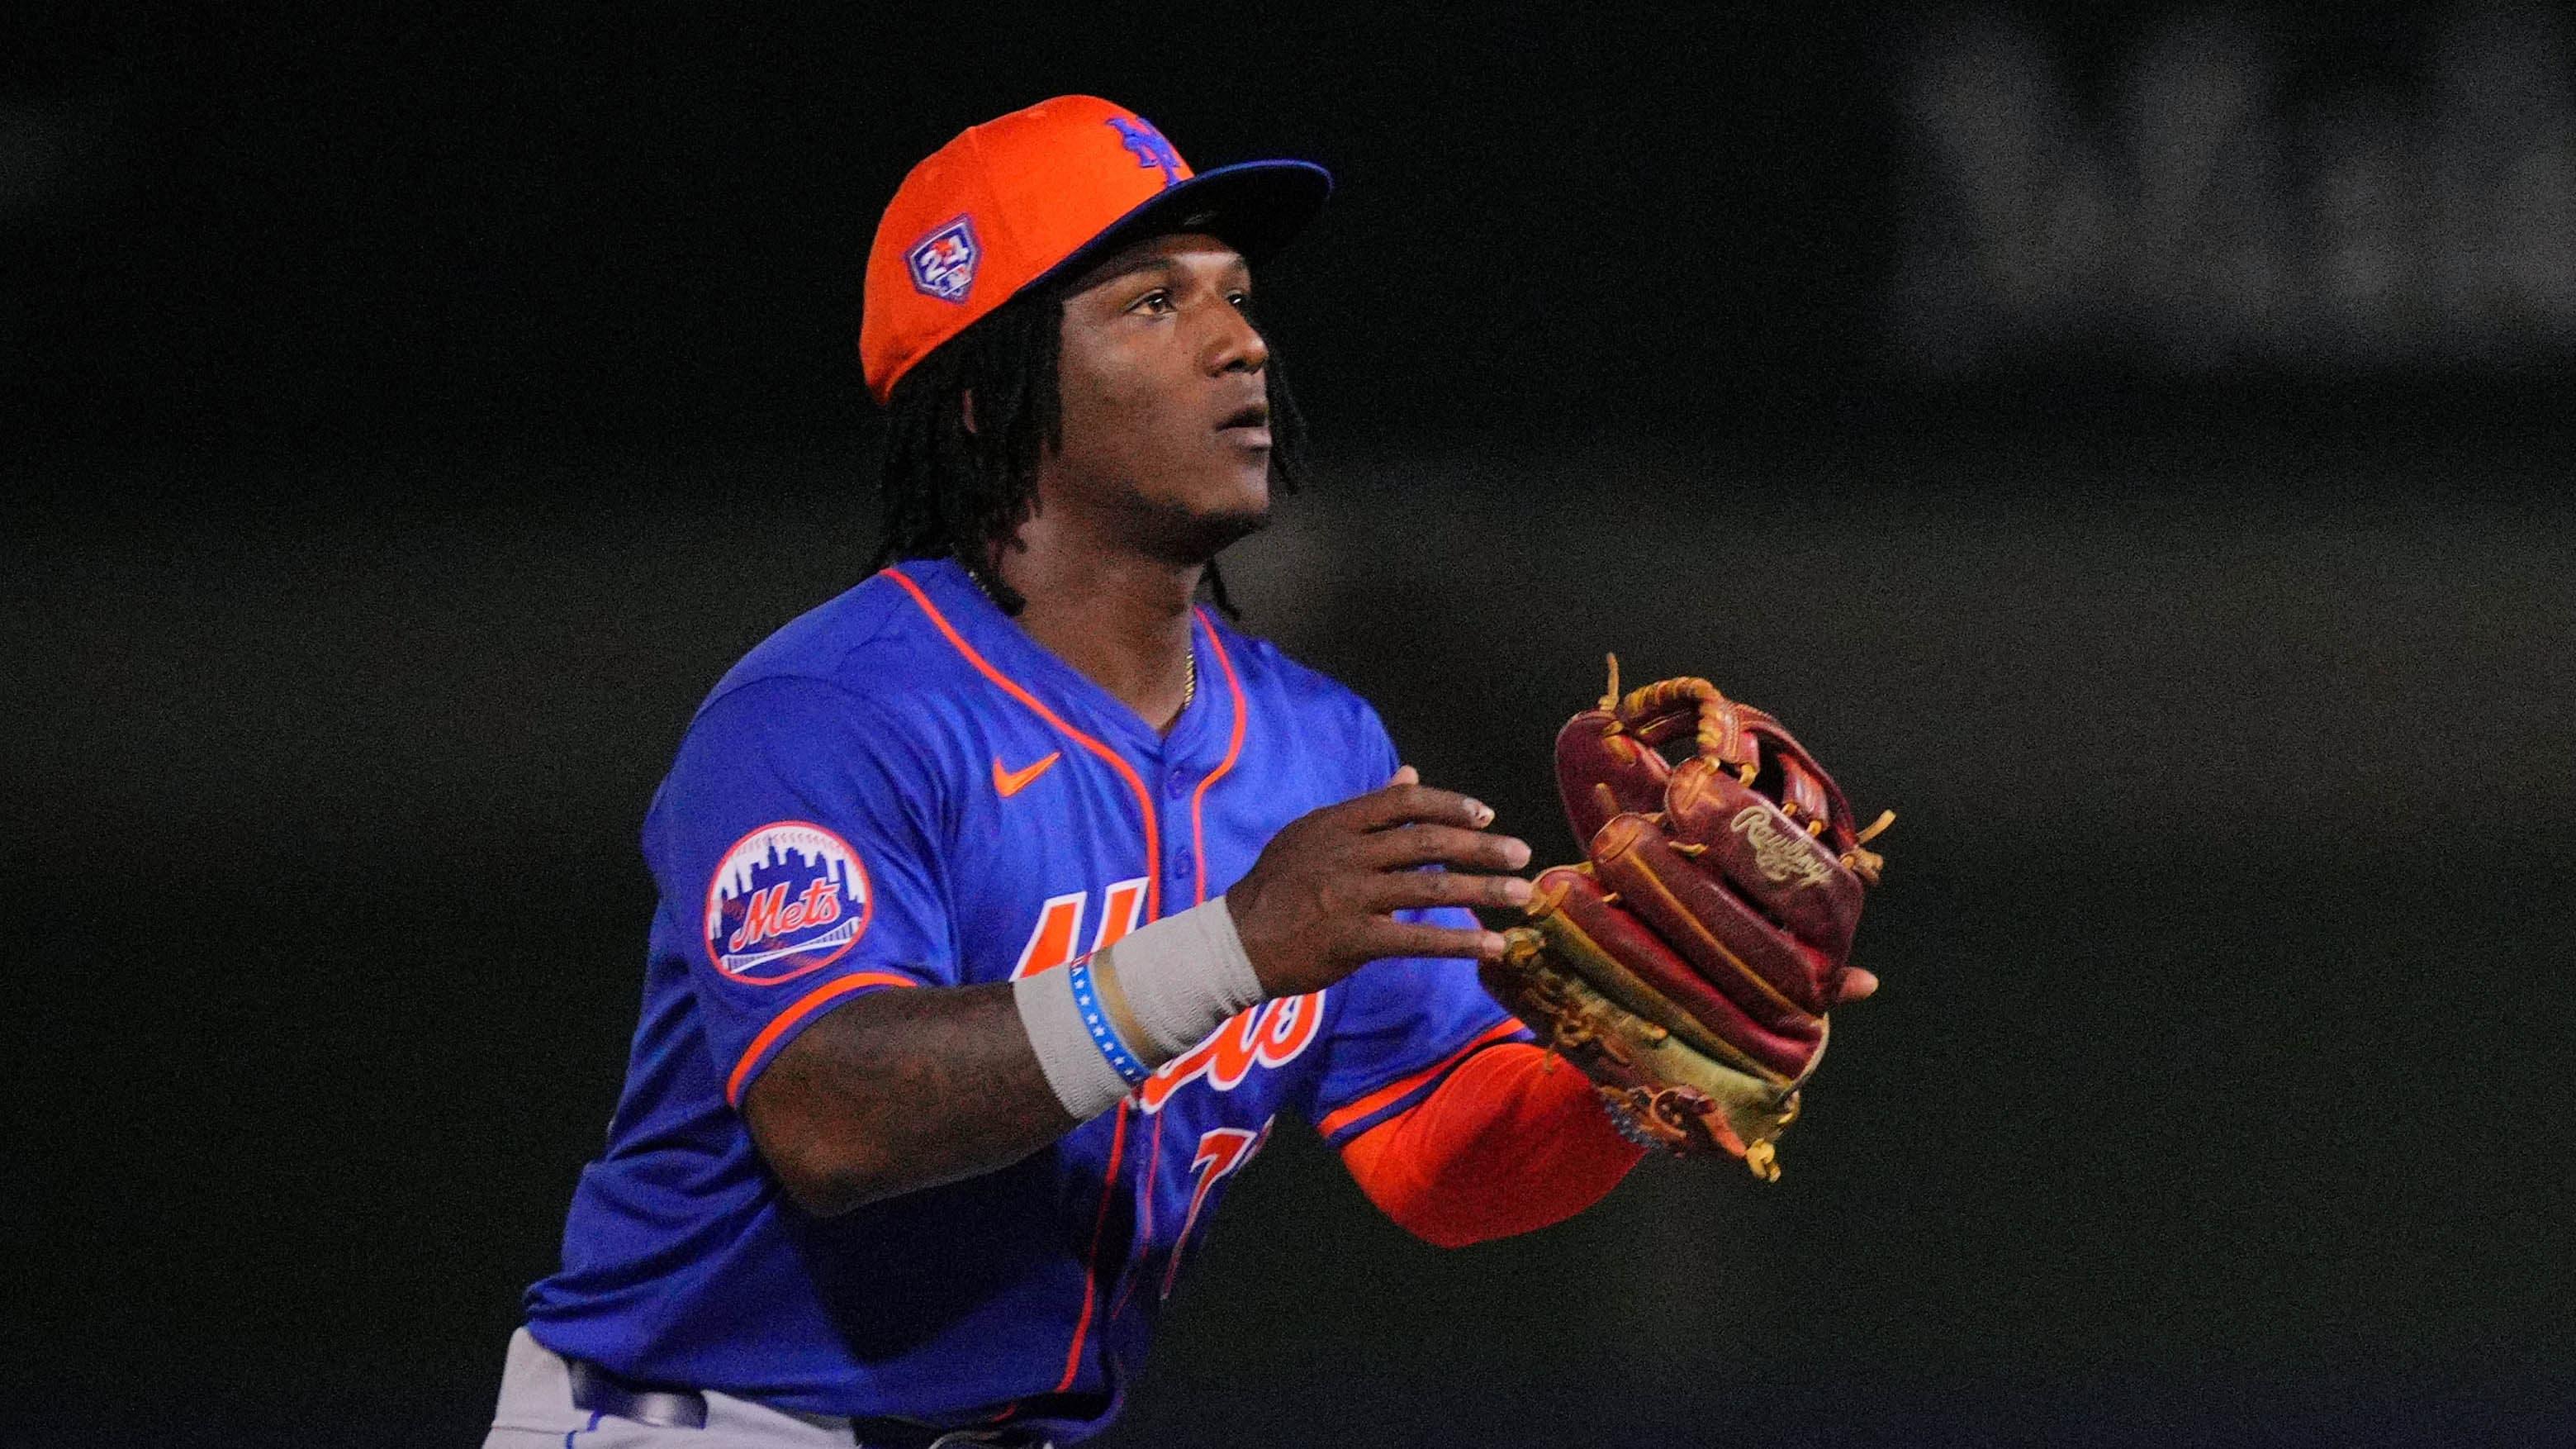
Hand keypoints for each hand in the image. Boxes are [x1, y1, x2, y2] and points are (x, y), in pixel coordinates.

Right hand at [1226, 766, 1533, 997]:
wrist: (1233, 943)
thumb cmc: (1276, 888)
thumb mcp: (1312, 835)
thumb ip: (1365, 810)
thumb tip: (1410, 774)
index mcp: (1336, 824)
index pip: (1403, 803)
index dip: (1449, 805)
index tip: (1485, 815)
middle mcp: (1345, 854)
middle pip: (1425, 842)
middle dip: (1480, 847)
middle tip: (1522, 854)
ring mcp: (1348, 897)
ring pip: (1429, 889)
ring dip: (1482, 891)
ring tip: (1521, 895)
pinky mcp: (1351, 940)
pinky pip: (1416, 940)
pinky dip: (1459, 943)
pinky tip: (1493, 947)